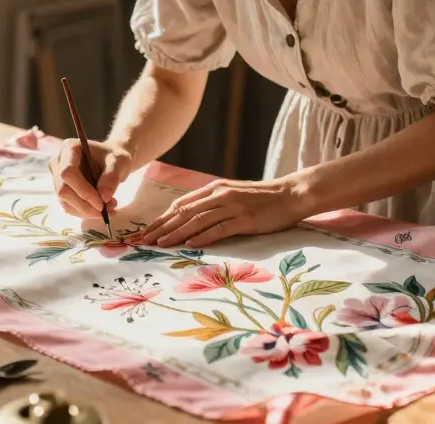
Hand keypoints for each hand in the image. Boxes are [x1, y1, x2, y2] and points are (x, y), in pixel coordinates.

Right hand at [48, 139, 133, 219]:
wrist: (110, 161)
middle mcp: (57, 162)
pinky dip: (85, 212)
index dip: (83, 191)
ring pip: (65, 202)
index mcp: (69, 148)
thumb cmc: (114, 157)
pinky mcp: (61, 190)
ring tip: (108, 208)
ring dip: (86, 211)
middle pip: (63, 190)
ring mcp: (56, 177)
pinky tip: (101, 210)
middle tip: (106, 211)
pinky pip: (68, 207)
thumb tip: (104, 198)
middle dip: (85, 205)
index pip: (68, 173)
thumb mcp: (120, 162)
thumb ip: (112, 177)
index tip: (101, 203)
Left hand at [141, 178, 310, 247]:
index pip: (181, 205)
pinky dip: (203, 236)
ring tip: (160, 244)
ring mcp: (232, 206)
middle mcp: (220, 195)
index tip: (147, 230)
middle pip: (184, 213)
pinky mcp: (245, 219)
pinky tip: (189, 244)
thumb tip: (190, 218)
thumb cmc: (261, 198)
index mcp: (214, 189)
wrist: (289, 194)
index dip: (163, 218)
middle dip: (163, 227)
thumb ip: (212, 203)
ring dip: (176, 233)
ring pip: (198, 220)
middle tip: (145, 240)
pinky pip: (219, 228)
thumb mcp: (232, 195)